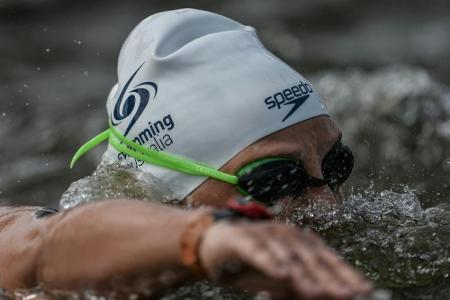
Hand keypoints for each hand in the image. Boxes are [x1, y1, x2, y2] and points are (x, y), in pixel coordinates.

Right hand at [200, 221, 371, 299]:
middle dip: (330, 278)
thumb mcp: (278, 277)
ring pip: (287, 256)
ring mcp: (264, 235)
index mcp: (298, 242)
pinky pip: (258, 252)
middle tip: (346, 295)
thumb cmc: (251, 263)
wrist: (214, 243)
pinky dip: (269, 261)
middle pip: (311, 258)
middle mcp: (285, 234)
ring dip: (304, 274)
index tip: (363, 290)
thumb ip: (298, 285)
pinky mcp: (242, 239)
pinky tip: (280, 272)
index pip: (326, 258)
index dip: (345, 274)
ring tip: (319, 291)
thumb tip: (323, 295)